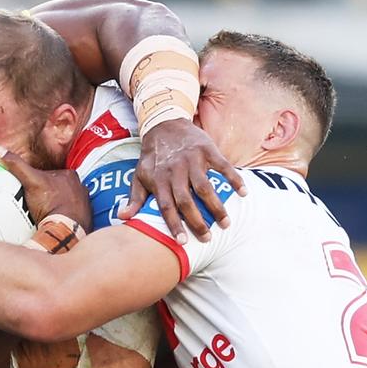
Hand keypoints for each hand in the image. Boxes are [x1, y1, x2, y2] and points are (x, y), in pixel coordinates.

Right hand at [0, 147, 92, 229]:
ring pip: (66, 201)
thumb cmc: (51, 203)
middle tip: (36, 202)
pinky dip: (64, 218)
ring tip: (44, 213)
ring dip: (57, 206)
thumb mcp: (30, 181)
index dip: (40, 180)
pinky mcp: (85, 219)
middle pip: (60, 188)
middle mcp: (80, 188)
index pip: (52, 173)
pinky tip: (54, 222)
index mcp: (70, 175)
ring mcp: (84, 204)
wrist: (66, 229)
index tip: (31, 188)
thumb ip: (16, 165)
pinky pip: (72, 216)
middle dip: (50, 193)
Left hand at [118, 120, 245, 243]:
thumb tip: (123, 217)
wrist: (164, 125)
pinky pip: (223, 166)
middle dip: (197, 221)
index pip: (166, 206)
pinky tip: (243, 193)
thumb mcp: (139, 175)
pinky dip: (235, 179)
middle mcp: (175, 171)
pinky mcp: (207, 150)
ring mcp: (192, 160)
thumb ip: (134, 198)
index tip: (183, 242)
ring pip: (206, 187)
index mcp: (159, 180)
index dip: (174, 225)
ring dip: (217, 206)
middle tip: (208, 238)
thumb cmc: (152, 157)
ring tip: (226, 223)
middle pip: (187, 200)